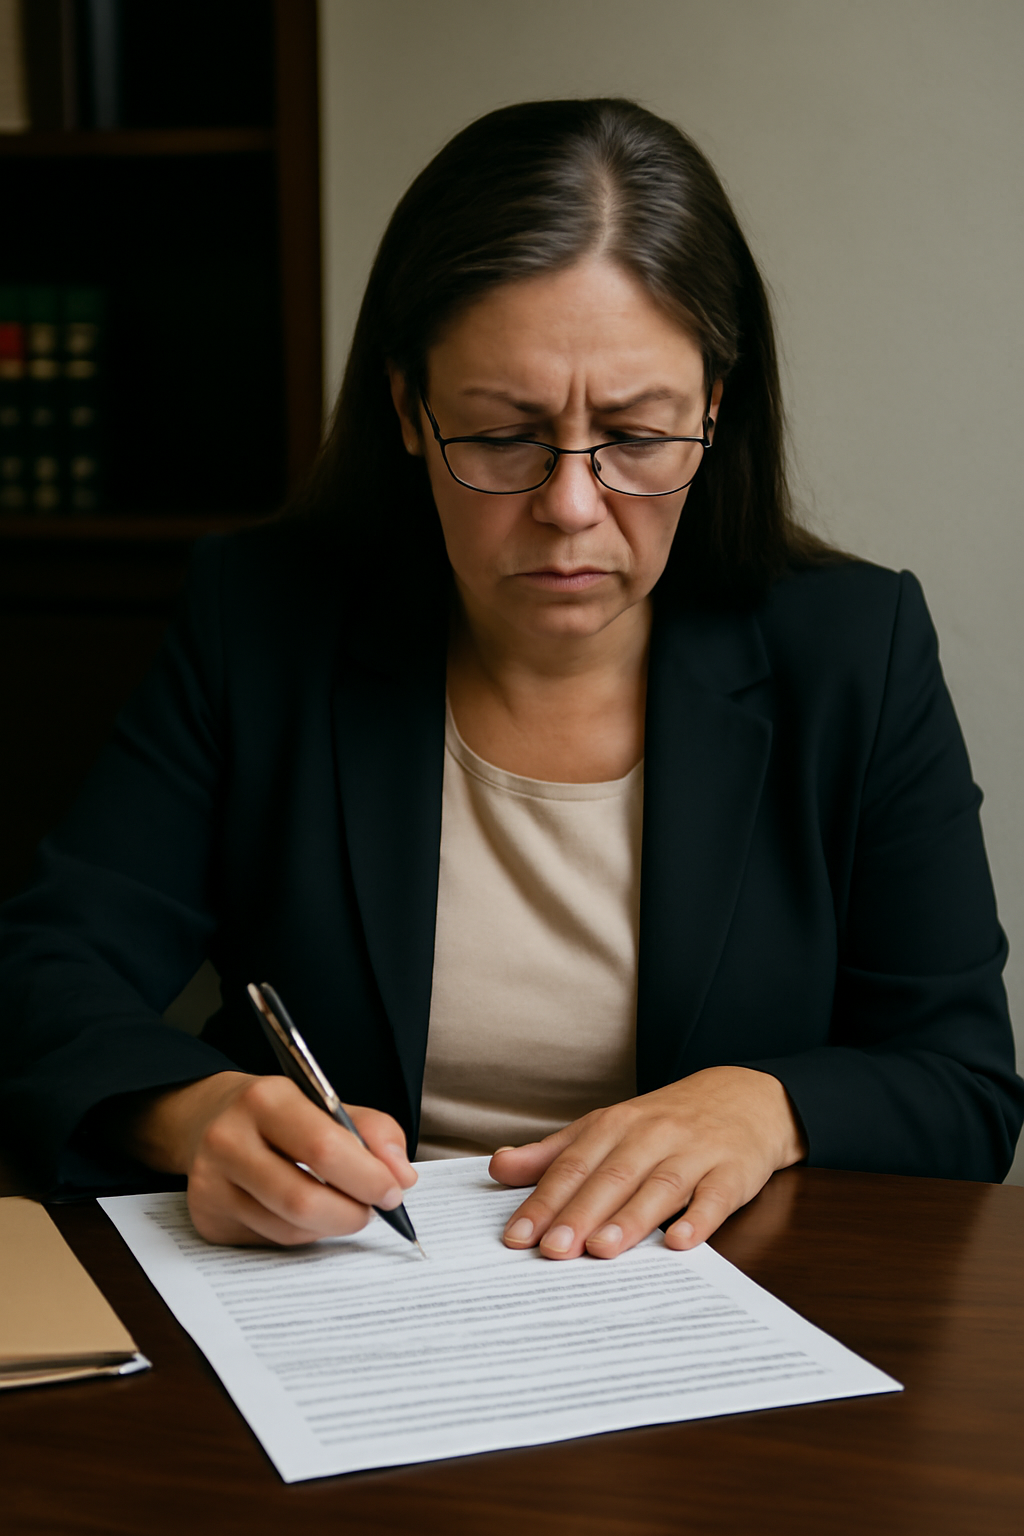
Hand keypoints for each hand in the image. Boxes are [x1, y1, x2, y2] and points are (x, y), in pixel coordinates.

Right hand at [121, 1071, 416, 1246]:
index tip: (394, 1189)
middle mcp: (228, 1141)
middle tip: (374, 1208)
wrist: (203, 1118)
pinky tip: (309, 1213)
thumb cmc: (276, 1113)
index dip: (368, 1176)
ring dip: (331, 1225)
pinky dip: (303, 1232)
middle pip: (302, 1199)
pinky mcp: (206, 1218)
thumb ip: (370, 1130)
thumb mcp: (321, 1101)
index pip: (323, 1148)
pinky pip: (271, 1239)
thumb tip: (402, 1176)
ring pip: (289, 1228)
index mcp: (264, 1100)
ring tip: (346, 1208)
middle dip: (352, 1212)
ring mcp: (210, 1184)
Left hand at [489, 1067, 805, 1259]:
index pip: (572, 1166)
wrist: (744, 1098)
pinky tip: (679, 1241)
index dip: (543, 1202)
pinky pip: (715, 1197)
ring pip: (658, 1187)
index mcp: (614, 1125)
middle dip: (579, 1215)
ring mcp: (694, 1153)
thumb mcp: (606, 1128)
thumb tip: (499, 1167)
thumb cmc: (664, 1123)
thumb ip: (554, 1153)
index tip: (517, 1237)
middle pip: (610, 1178)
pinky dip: (698, 1218)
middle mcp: (651, 1136)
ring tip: (601, 1249)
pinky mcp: (732, 1172)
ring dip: (630, 1219)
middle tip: (552, 1250)